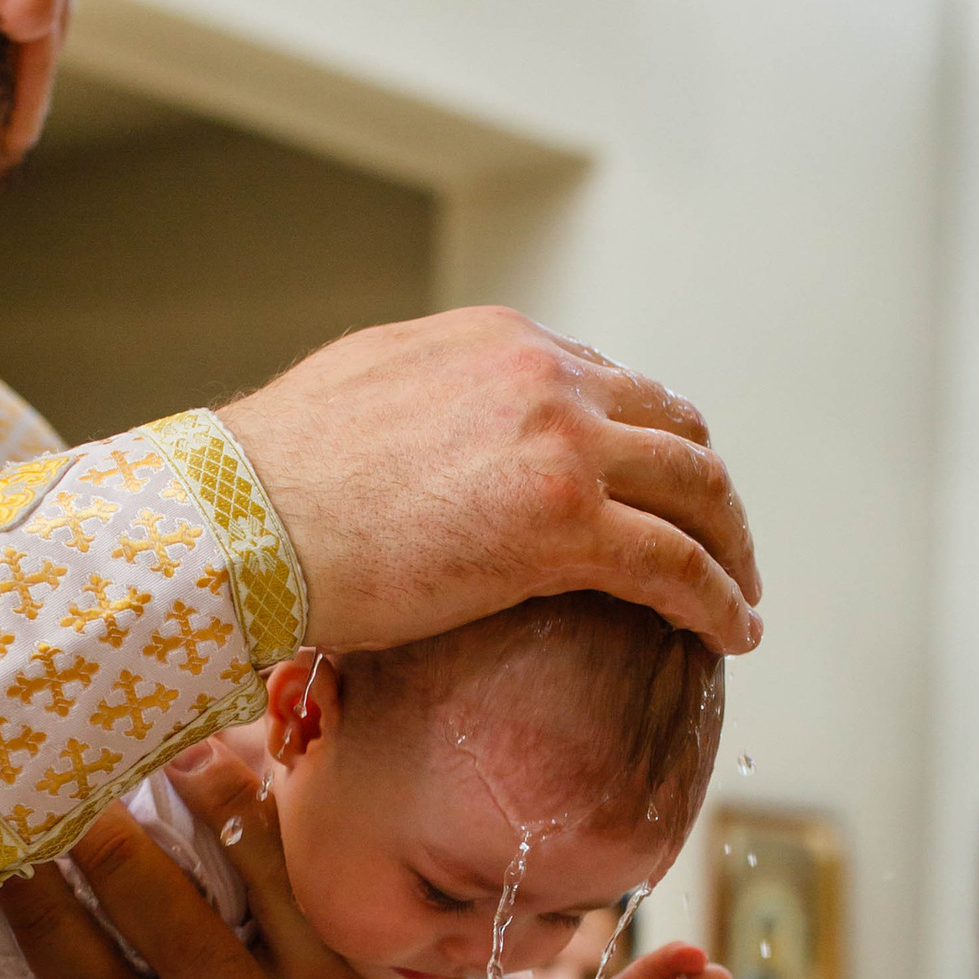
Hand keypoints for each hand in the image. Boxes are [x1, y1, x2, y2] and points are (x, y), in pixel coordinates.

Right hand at [225, 310, 761, 656]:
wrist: (239, 519)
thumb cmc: (269, 481)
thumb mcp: (362, 398)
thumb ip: (427, 404)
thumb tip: (429, 438)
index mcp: (498, 343)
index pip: (609, 383)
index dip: (647, 444)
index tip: (658, 492)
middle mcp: (545, 376)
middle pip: (674, 427)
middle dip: (708, 491)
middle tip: (721, 545)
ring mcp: (562, 445)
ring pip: (696, 491)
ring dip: (731, 547)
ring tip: (739, 598)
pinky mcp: (565, 525)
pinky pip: (676, 564)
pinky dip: (718, 600)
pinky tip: (732, 635)